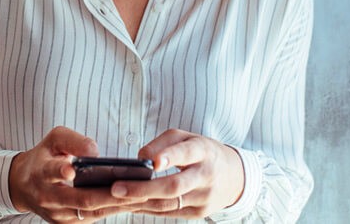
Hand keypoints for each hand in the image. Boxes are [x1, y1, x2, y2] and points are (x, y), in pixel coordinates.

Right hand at [8, 126, 136, 221]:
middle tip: (131, 188)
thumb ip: (72, 140)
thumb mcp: (53, 140)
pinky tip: (132, 202)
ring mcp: (58, 215)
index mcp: (42, 172)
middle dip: (107, 195)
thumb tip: (95, 152)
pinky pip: (94, 218)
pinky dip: (113, 209)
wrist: (23, 185)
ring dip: (116, 205)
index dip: (61, 171)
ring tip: (140, 195)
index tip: (71, 170)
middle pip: (81, 199)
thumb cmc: (44, 157)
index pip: (51, 172)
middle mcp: (48, 197)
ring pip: (91, 212)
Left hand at [111, 129, 245, 219]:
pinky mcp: (199, 213)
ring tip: (115, 198)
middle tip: (116, 188)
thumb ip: (163, 143)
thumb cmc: (202, 152)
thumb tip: (141, 157)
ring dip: (140, 202)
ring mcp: (204, 198)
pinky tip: (129, 205)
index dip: (169, 157)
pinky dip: (148, 209)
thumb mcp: (187, 137)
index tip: (151, 163)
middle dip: (143, 189)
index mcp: (204, 151)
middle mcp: (206, 176)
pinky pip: (169, 213)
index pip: (186, 153)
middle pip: (174, 186)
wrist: (233, 176)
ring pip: (168, 204)